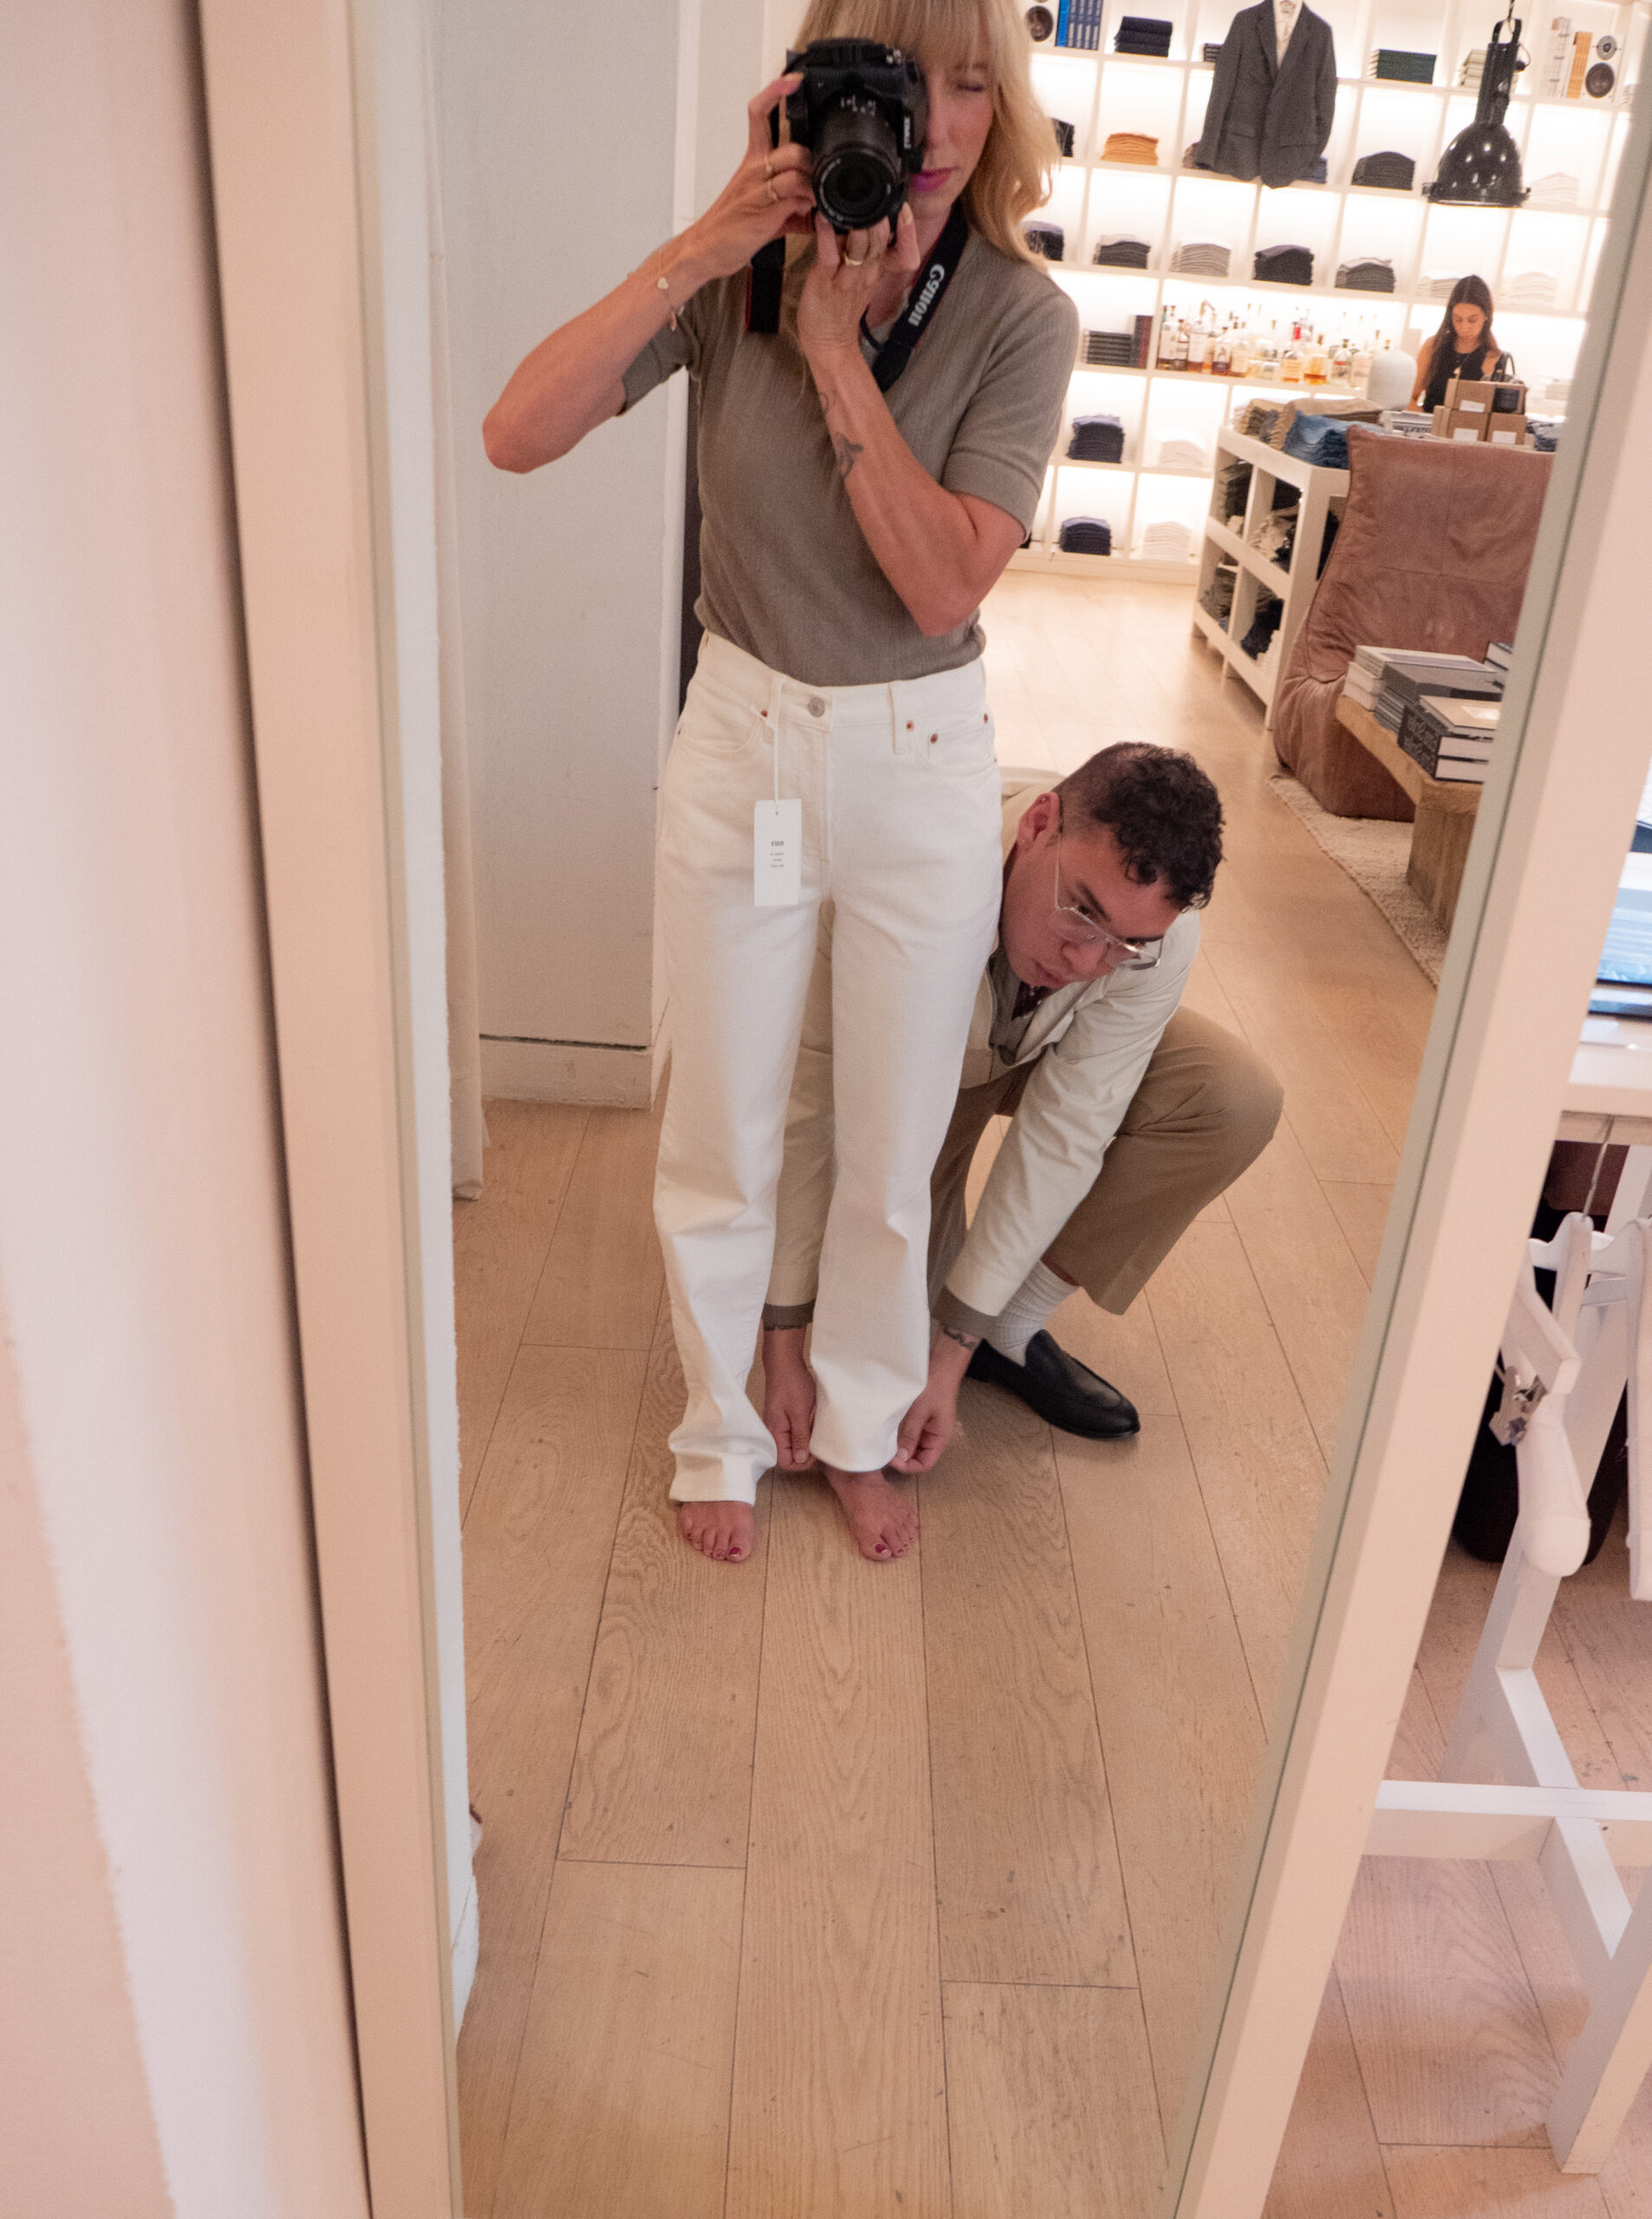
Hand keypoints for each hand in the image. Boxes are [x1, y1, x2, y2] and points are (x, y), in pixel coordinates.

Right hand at [678, 76, 815, 286]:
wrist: (705, 251)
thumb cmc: (730, 229)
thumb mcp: (764, 213)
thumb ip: (792, 209)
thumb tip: (816, 211)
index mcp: (752, 162)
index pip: (759, 114)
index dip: (775, 93)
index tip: (792, 80)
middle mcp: (753, 169)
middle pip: (792, 146)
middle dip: (813, 162)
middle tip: (821, 182)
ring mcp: (756, 188)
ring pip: (794, 167)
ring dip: (813, 184)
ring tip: (816, 203)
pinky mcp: (761, 210)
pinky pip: (793, 196)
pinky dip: (808, 204)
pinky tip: (810, 215)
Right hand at [761, 1327, 816, 1470]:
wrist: (784, 1362)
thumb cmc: (791, 1384)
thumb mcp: (800, 1413)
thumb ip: (800, 1437)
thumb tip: (800, 1459)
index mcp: (775, 1432)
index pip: (785, 1462)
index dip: (801, 1462)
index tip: (814, 1451)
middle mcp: (773, 1430)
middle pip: (788, 1454)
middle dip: (804, 1450)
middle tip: (817, 1439)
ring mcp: (778, 1422)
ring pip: (792, 1442)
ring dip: (805, 1438)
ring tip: (814, 1427)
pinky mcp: (782, 1415)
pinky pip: (793, 1430)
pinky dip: (803, 1429)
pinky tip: (811, 1420)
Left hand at [798, 201, 919, 364]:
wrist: (828, 342)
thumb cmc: (841, 307)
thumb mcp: (867, 279)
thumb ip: (870, 251)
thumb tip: (868, 217)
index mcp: (879, 272)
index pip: (906, 254)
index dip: (909, 233)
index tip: (905, 209)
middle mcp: (867, 275)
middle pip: (880, 242)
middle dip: (879, 218)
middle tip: (872, 195)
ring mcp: (846, 280)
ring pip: (859, 247)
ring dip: (857, 224)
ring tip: (850, 203)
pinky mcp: (824, 284)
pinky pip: (829, 256)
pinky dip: (826, 236)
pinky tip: (822, 218)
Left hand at [888, 1330, 971, 1472]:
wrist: (940, 1365)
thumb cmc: (933, 1387)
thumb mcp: (919, 1411)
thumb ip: (910, 1434)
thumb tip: (901, 1458)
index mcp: (940, 1438)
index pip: (925, 1464)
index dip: (908, 1466)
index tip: (890, 1459)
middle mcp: (935, 1437)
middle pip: (918, 1458)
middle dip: (902, 1459)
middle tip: (882, 1452)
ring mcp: (928, 1428)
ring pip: (913, 1447)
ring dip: (900, 1448)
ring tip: (884, 1443)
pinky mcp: (921, 1420)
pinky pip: (911, 1435)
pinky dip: (901, 1437)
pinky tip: (889, 1433)